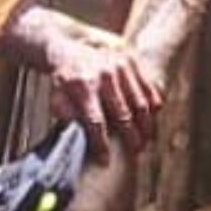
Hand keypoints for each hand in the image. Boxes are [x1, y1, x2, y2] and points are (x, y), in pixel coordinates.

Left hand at [14, 9, 158, 143]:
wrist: (70, 50)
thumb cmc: (65, 82)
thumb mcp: (57, 100)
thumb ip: (66, 119)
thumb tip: (77, 139)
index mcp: (82, 86)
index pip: (96, 122)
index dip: (101, 144)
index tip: (105, 160)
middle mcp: (104, 75)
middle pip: (124, 115)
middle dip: (130, 139)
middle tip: (135, 155)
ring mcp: (121, 67)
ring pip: (141, 104)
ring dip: (146, 127)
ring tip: (146, 143)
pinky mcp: (132, 62)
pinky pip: (150, 89)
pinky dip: (154, 108)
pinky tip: (152, 123)